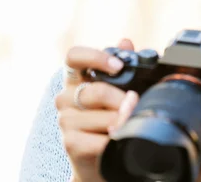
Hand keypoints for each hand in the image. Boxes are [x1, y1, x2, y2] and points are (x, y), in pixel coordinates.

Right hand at [55, 39, 139, 181]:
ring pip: (99, 116)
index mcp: (77, 78)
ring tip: (129, 124)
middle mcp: (66, 97)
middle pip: (95, 91)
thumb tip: (125, 41)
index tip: (118, 66)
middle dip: (121, 99)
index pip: (74, 56)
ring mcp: (65, 120)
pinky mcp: (70, 143)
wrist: (104, 158)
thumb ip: (123, 67)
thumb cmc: (112, 118)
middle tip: (135, 103)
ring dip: (120, 121)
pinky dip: (113, 140)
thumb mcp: (120, 90)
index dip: (95, 56)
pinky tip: (118, 140)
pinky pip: (97, 140)